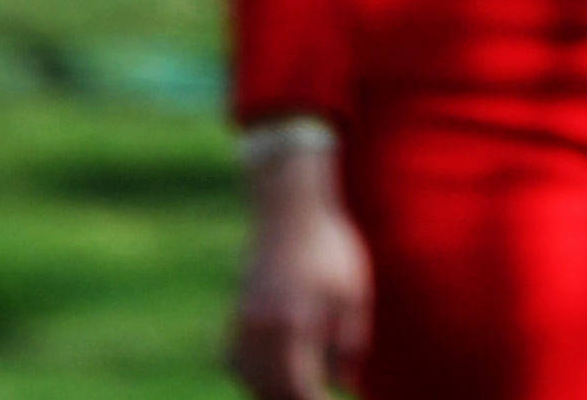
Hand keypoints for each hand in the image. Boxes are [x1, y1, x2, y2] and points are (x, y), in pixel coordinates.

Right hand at [228, 132, 370, 399]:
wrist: (290, 205)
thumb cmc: (330, 246)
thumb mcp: (352, 293)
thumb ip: (350, 343)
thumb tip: (346, 386)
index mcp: (293, 323)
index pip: (298, 388)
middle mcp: (261, 326)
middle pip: (269, 389)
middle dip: (293, 399)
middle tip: (320, 398)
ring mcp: (244, 318)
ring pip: (247, 376)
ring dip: (269, 391)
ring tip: (299, 389)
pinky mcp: (237, 309)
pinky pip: (234, 358)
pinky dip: (250, 374)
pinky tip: (270, 376)